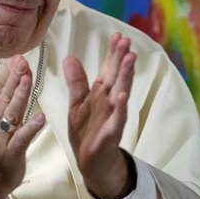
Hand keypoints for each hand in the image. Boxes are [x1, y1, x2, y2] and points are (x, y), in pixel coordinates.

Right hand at [0, 55, 45, 198]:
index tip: (16, 57)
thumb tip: (13, 77)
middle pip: (5, 96)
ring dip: (20, 95)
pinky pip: (22, 138)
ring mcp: (2, 137)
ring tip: (27, 80)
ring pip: (12, 113)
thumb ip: (4, 100)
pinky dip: (30, 128)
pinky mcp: (12, 152)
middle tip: (22, 61)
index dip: (7, 72)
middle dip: (14, 77)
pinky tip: (40, 118)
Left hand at [63, 33, 136, 198]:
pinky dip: (120, 108)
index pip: (108, 69)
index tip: (118, 35)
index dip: (113, 53)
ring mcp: (112, 117)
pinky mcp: (110, 134)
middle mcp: (109, 102)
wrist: (92, 163)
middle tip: (127, 41)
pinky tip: (122, 96)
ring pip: (121, 93)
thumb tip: (70, 57)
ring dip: (126, 76)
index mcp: (101, 93)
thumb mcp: (77, 104)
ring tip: (130, 59)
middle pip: (117, 77)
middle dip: (122, 59)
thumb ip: (76, 82)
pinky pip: (117, 120)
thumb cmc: (87, 132)